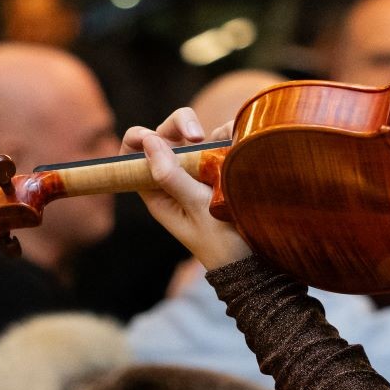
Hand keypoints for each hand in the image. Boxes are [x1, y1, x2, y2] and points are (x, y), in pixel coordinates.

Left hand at [120, 107, 252, 270]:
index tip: (150, 136)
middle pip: (166, 135)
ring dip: (212, 131)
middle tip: (197, 136)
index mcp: (157, 192)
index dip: (137, 139)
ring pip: (196, 136)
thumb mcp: (196, 210)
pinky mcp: (225, 169)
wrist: (257, 264)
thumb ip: (172, 175)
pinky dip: (231, 135)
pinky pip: (223, 141)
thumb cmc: (223, 244)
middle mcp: (176, 178)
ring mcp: (201, 172)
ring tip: (229, 141)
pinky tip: (242, 141)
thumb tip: (149, 141)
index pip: (133, 156)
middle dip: (180, 125)